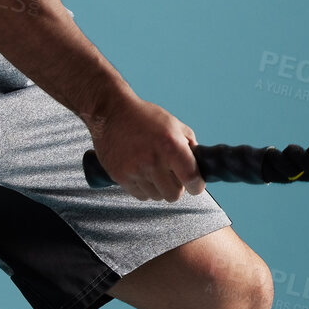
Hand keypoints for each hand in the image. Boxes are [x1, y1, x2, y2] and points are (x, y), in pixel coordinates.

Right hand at [83, 89, 205, 200]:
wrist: (110, 112)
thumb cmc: (143, 116)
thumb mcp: (172, 123)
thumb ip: (189, 143)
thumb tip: (198, 163)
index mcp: (170, 145)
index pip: (192, 179)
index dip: (197, 185)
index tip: (195, 185)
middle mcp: (153, 160)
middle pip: (174, 195)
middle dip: (176, 187)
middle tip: (171, 175)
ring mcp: (135, 170)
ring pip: (157, 196)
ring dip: (158, 187)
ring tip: (153, 170)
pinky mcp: (120, 177)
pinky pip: (140, 195)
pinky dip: (143, 188)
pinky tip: (141, 172)